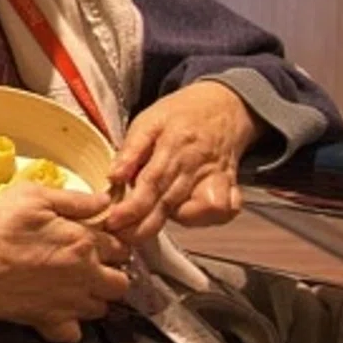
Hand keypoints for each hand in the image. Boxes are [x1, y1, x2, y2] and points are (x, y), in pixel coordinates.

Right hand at [0, 184, 130, 342]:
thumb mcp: (29, 196)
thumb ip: (72, 199)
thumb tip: (103, 200)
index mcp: (83, 241)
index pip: (119, 243)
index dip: (112, 238)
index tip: (100, 235)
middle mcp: (84, 276)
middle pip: (121, 281)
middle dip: (112, 271)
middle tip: (91, 261)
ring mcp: (69, 304)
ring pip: (103, 308)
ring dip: (95, 297)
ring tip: (75, 284)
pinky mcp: (50, 324)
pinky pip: (75, 334)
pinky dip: (71, 325)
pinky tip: (59, 309)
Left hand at [104, 81, 262, 242]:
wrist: (223, 105)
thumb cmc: (180, 114)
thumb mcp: (149, 119)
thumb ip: (131, 148)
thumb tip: (113, 176)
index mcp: (174, 144)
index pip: (150, 182)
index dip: (131, 207)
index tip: (113, 221)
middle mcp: (195, 165)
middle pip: (168, 202)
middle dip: (143, 226)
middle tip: (120, 238)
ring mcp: (215, 177)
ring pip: (196, 211)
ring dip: (168, 224)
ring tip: (144, 227)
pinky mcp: (229, 186)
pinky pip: (223, 211)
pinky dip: (206, 219)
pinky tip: (184, 216)